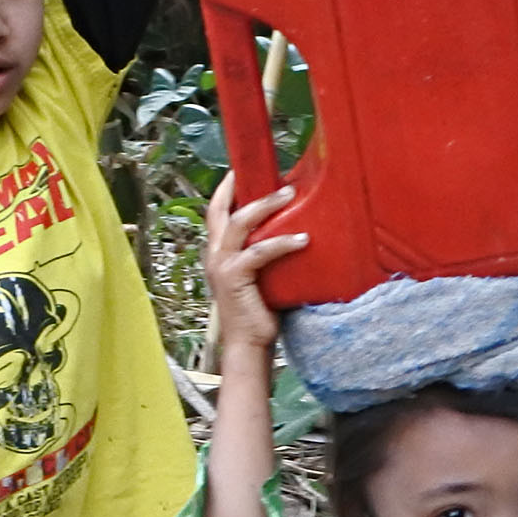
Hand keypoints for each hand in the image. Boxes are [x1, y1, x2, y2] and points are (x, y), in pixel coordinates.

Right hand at [200, 173, 306, 361]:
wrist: (248, 346)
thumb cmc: (259, 313)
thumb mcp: (261, 277)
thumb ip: (267, 255)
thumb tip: (299, 231)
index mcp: (218, 254)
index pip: (216, 213)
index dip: (225, 190)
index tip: (240, 170)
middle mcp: (215, 256)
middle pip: (221, 210)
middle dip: (241, 187)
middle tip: (273, 176)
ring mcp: (222, 266)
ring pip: (239, 223)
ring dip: (265, 206)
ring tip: (289, 194)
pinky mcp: (234, 278)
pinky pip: (259, 251)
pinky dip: (282, 243)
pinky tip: (302, 239)